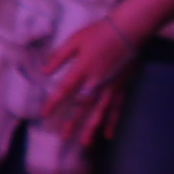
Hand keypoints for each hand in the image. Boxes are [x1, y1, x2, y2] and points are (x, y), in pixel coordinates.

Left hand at [36, 10, 152, 154]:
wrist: (128, 30)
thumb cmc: (99, 32)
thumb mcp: (75, 40)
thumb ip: (60, 57)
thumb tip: (44, 71)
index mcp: (83, 68)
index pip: (65, 89)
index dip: (54, 102)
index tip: (45, 114)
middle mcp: (96, 81)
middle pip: (83, 106)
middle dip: (73, 122)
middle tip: (65, 137)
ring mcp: (111, 86)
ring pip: (100, 111)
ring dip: (92, 128)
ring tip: (86, 143)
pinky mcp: (122, 87)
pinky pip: (117, 108)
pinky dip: (113, 122)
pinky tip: (109, 135)